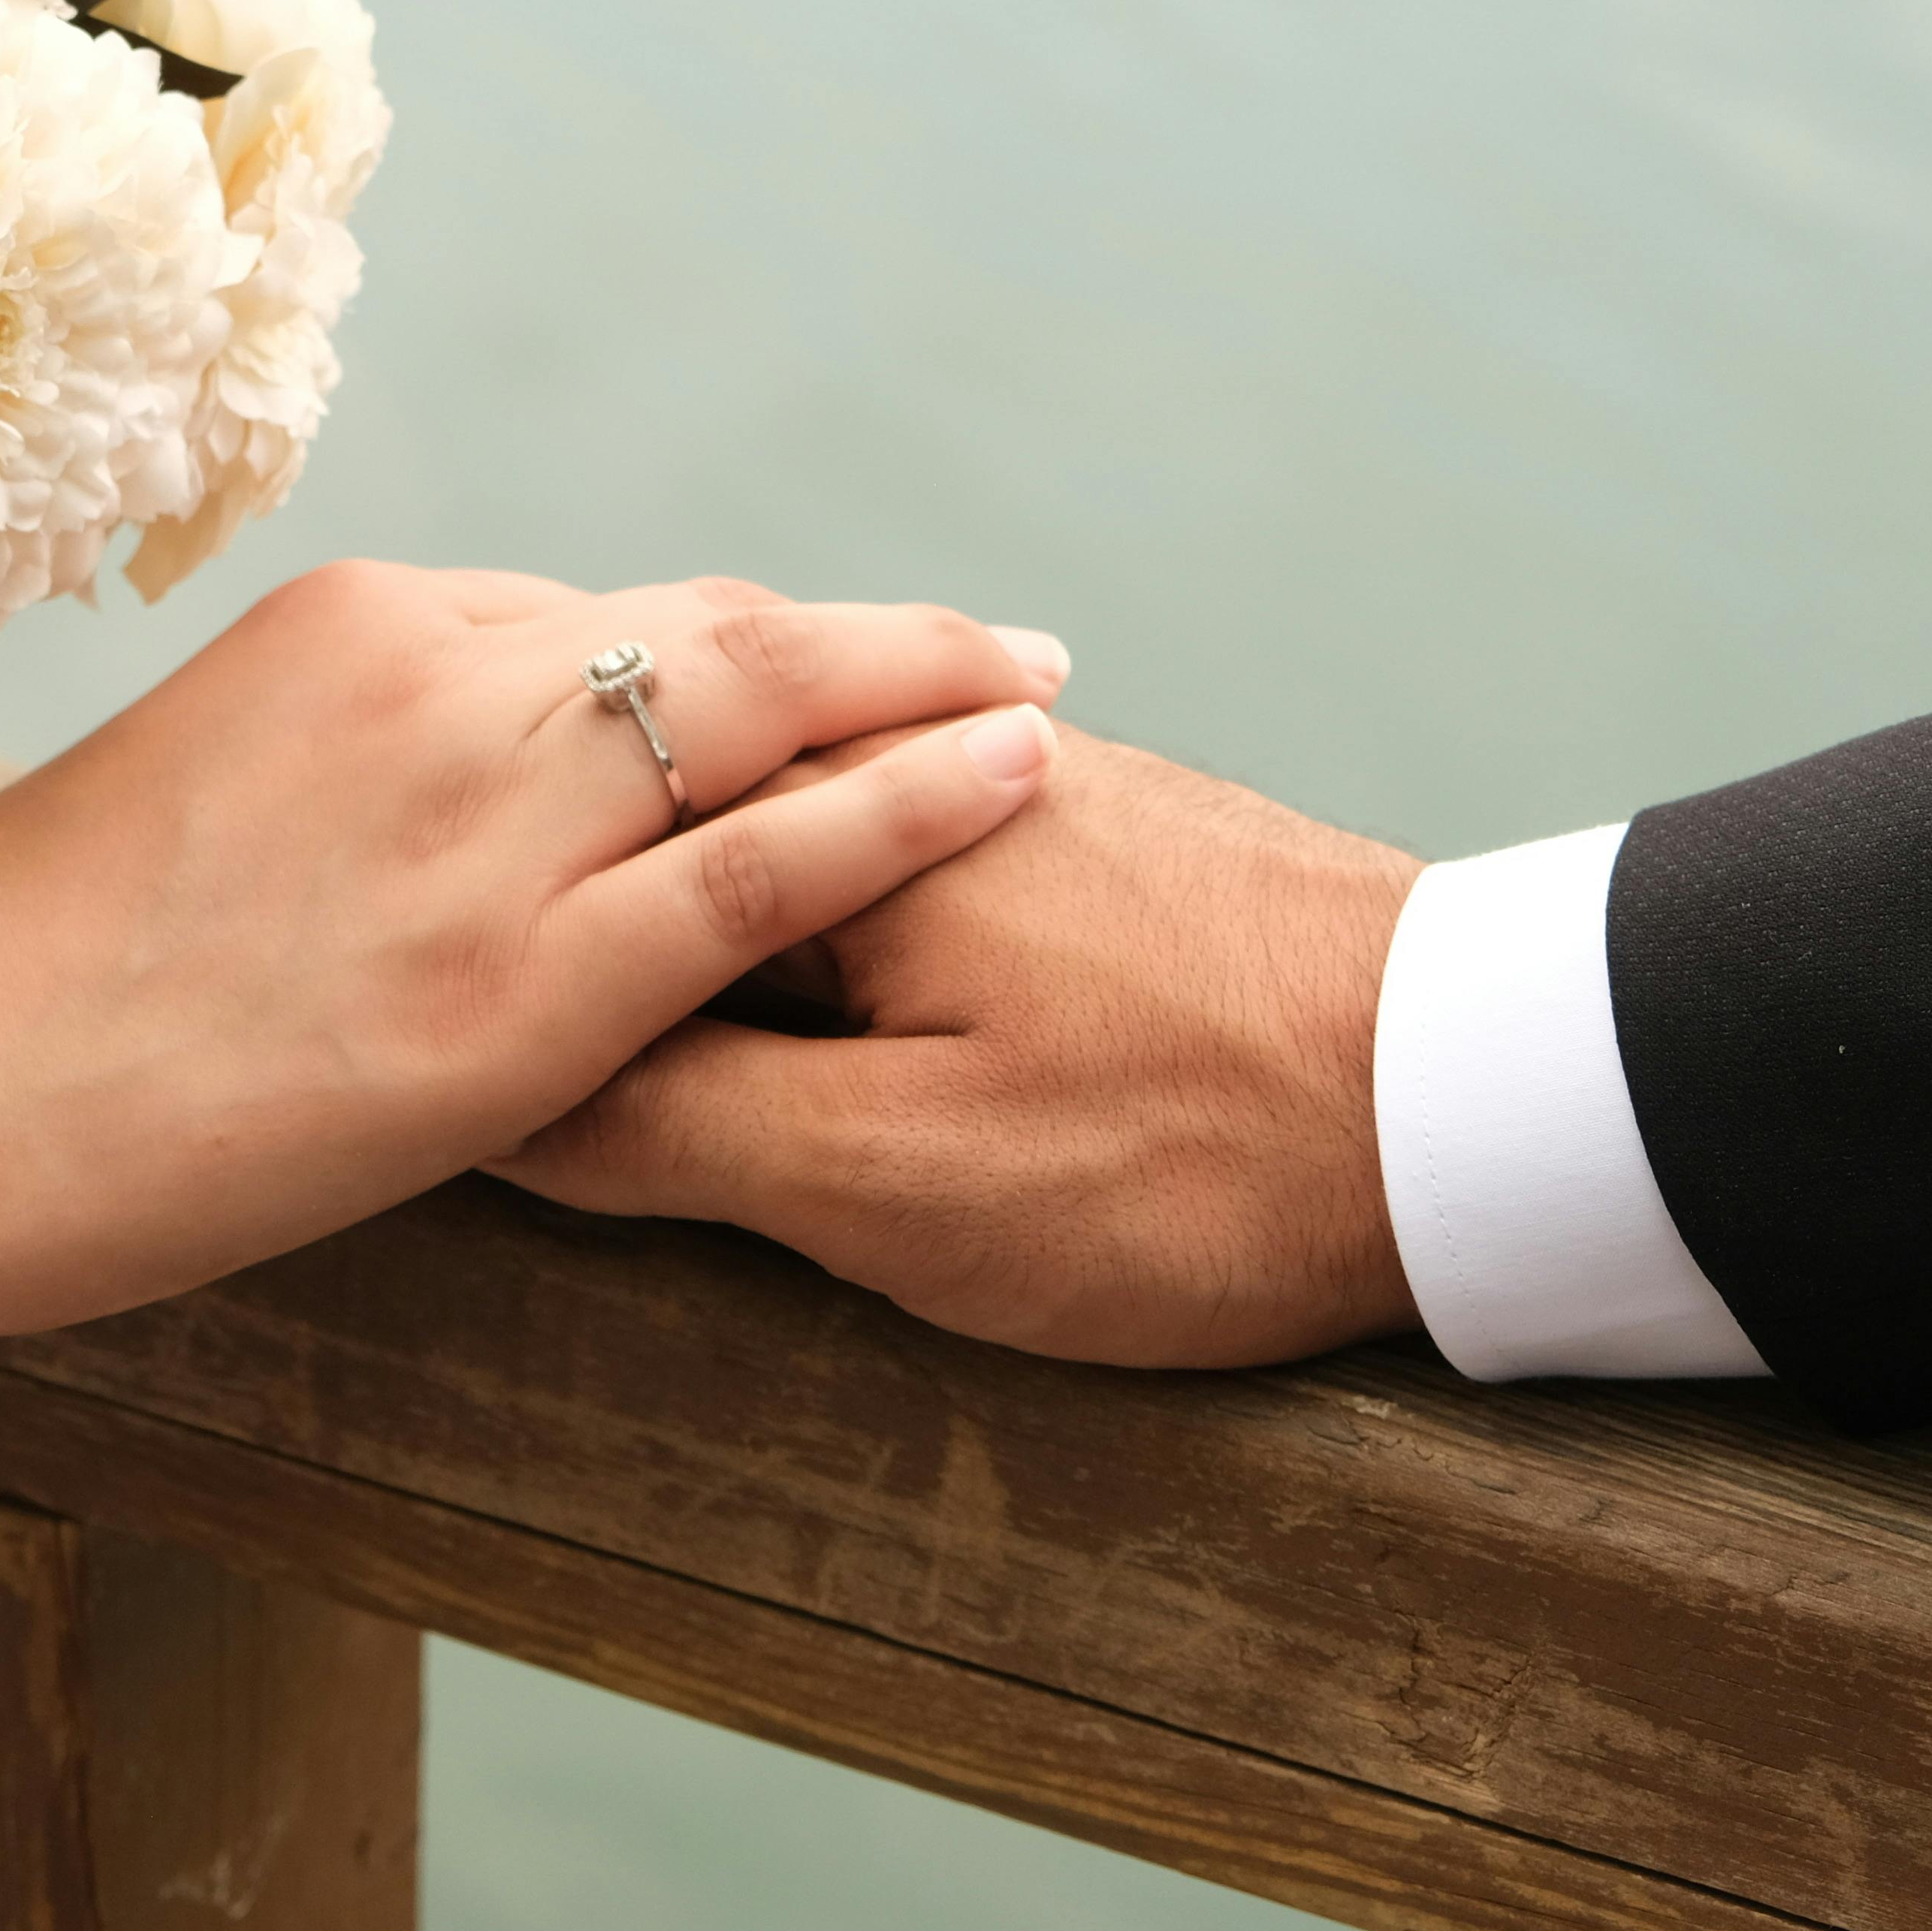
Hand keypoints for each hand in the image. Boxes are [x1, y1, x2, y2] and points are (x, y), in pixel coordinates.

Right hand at [0, 565, 1069, 1335]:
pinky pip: (761, 869)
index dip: (733, 655)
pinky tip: (1015, 775)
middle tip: (998, 648)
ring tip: (1040, 695)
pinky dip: (907, 808)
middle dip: (870, 636)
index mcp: (354, 628)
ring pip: (761, 712)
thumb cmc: (23, 982)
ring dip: (924, 693)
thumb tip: (441, 801)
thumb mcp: (201, 801)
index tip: (824, 674)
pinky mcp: (512, 985)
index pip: (596, 617)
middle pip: (710, 627)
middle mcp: (435, 681)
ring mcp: (480, 826)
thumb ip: (346, 773)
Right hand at [494, 727, 1421, 1366]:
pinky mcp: (1065, 829)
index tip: (442, 1096)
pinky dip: (819, 968)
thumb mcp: (895, 1185)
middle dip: (583, 968)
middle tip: (559, 1139)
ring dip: (703, 976)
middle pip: (648, 846)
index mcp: (822, 803)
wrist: (1489, 1106)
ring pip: (760, 867)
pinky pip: (870, 879)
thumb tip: (482, 1093)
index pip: (557, 864)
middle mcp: (895, 745)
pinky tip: (833, 1064)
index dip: (484, 992)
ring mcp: (987, 779)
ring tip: (692, 1120)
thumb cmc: (1193, 1156)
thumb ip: (669, 1129)